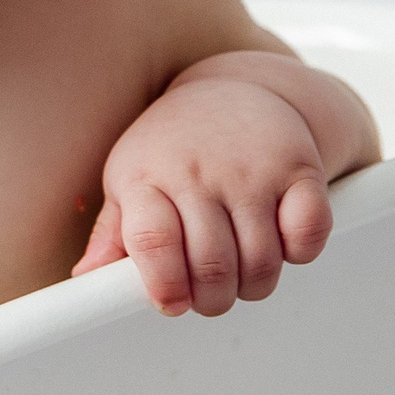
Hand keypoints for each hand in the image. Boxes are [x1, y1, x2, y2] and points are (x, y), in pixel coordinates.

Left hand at [72, 75, 334, 315]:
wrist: (231, 90)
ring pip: (261, 261)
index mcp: (147, 178)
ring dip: (254, 285)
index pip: (152, 241)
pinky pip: (308, 234)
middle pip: (211, 265)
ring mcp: (251, 169)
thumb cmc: (172, 148)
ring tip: (242, 275)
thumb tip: (85, 278)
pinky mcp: (298, 168)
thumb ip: (114, 234)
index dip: (164, 285)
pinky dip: (299, 253)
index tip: (171, 304)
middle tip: (210, 296)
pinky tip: (280, 241)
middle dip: (212, 300)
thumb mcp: (130, 179)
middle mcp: (198, 172)